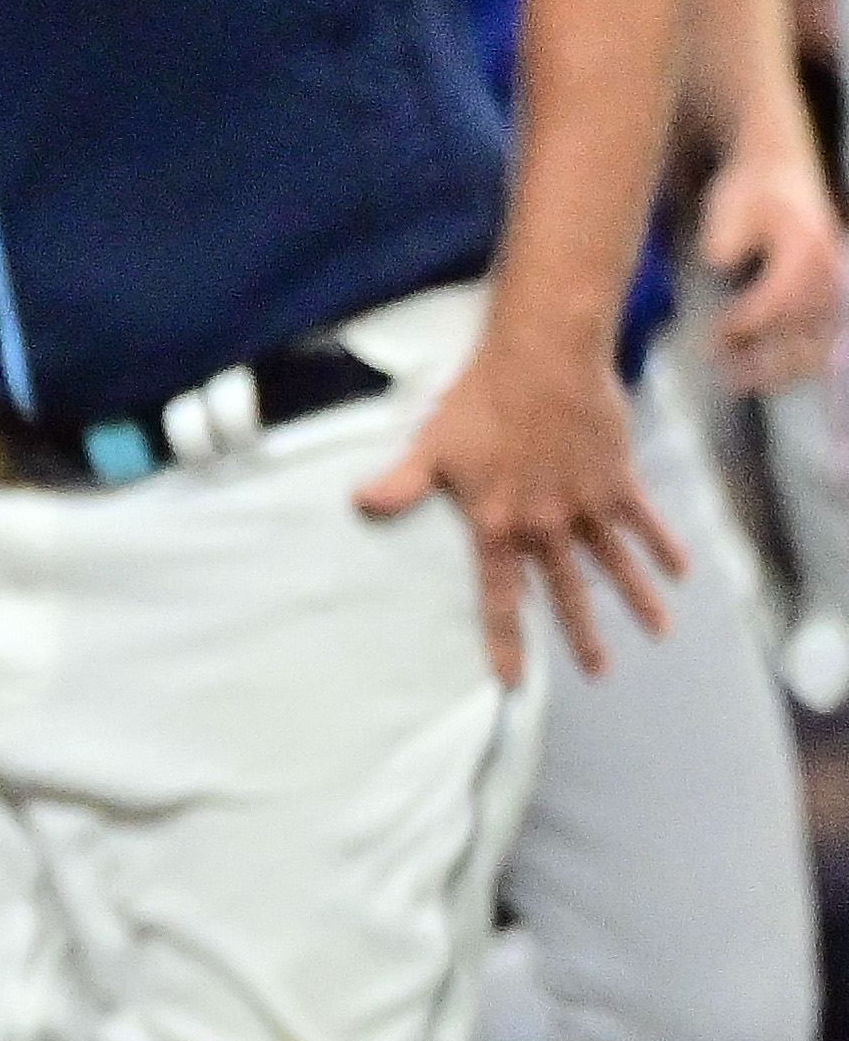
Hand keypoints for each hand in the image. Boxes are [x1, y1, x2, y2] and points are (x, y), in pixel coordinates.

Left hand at [362, 330, 675, 681]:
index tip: (511, 680)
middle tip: (597, 673)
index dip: (505, 640)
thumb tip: (358, 504)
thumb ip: (400, 484)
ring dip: (637, 600)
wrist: (543, 360)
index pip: (500, 597)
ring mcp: (587, 505)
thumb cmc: (479, 401)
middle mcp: (546, 525)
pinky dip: (663, 546)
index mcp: (497, 525)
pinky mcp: (618, 479)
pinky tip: (681, 571)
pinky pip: (645, 521)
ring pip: (615, 565)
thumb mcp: (431, 446)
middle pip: (567, 593)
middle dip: (581, 635)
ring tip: (657, 633)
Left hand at [703, 148, 843, 392]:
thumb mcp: (730, 201)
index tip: (717, 333)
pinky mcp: (828, 295)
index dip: (750, 319)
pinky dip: (796, 359)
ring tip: (738, 381)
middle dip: (767, 353)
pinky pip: (820, 336)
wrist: (780, 172)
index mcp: (806, 245)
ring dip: (782, 365)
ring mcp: (833, 283)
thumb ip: (725, 232)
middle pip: (805, 325)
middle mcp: (829, 267)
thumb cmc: (751, 189)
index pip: (782, 293)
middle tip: (725, 372)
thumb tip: (719, 261)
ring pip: (818, 338)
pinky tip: (765, 377)